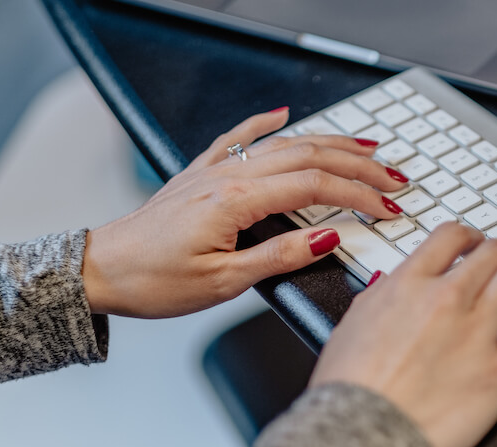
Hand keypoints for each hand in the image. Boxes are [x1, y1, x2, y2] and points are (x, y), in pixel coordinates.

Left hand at [82, 108, 408, 317]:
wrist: (102, 270)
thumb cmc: (155, 280)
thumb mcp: (224, 282)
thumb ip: (280, 256)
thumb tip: (328, 236)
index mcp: (237, 202)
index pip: (317, 187)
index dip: (360, 195)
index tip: (389, 207)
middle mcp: (228, 176)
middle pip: (309, 157)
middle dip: (359, 165)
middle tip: (394, 177)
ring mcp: (214, 171)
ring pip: (284, 144)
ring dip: (330, 144)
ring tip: (366, 147)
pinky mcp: (200, 174)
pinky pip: (238, 138)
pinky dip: (264, 123)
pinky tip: (283, 114)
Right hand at [309, 223, 496, 446]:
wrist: (360, 435)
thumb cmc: (349, 391)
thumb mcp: (350, 327)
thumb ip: (378, 299)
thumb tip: (390, 284)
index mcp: (408, 285)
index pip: (451, 237)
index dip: (472, 235)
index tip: (480, 241)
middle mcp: (446, 299)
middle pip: (494, 251)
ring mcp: (477, 333)